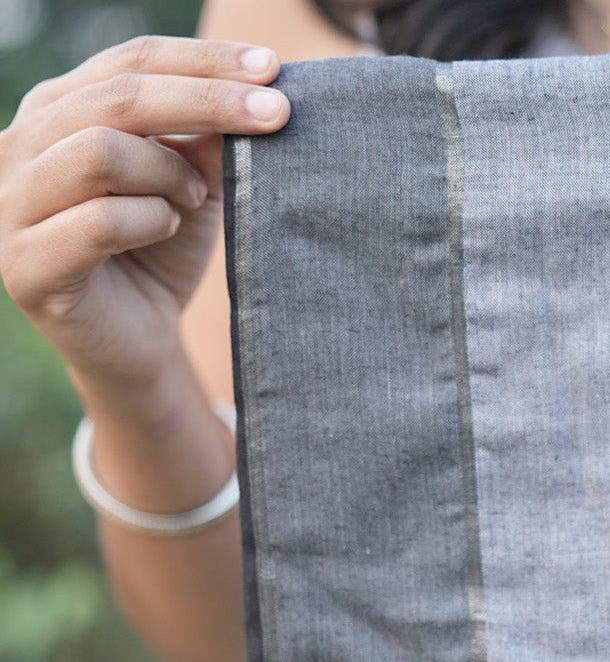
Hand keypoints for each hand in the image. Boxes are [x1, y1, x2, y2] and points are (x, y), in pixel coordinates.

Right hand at [0, 35, 290, 394]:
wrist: (141, 344)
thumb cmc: (162, 255)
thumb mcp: (195, 188)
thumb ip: (208, 142)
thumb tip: (251, 91)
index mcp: (58, 110)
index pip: (130, 61)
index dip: (204, 61)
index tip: (273, 66)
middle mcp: (21, 145)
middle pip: (117, 96)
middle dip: (207, 102)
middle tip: (276, 117)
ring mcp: (13, 204)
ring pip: (98, 152)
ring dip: (167, 172)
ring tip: (195, 200)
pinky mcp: (27, 265)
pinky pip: (95, 221)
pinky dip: (147, 219)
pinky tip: (168, 228)